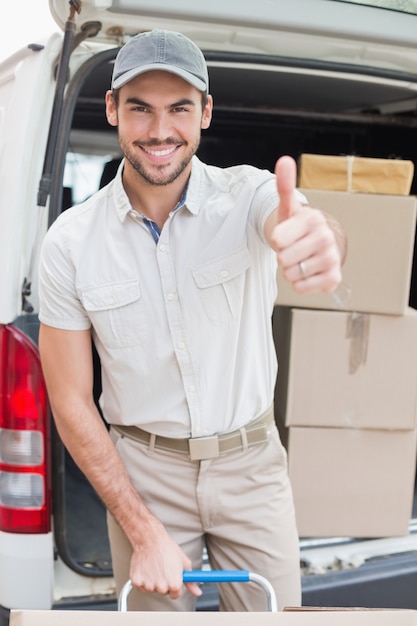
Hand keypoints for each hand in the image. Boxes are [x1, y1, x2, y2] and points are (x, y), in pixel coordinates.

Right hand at [129, 522, 201, 599]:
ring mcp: (149, 585)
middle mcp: (162, 587)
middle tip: (163, 568)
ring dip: (153, 580)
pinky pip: (141, 586)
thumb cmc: (167, 548)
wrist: (150, 539)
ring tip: (154, 566)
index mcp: (174, 584)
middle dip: (164, 582)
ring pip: (152, 588)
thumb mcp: (184, 562)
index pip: (176, 595)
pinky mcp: (137, 582)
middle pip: (164, 592)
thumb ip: (191, 581)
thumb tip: (197, 592)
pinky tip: (146, 568)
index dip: (174, 585)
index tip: (172, 578)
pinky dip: (142, 579)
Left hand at [270, 155, 342, 293]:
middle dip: (283, 257)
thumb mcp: (289, 208)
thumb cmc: (299, 228)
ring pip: (291, 274)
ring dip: (290, 270)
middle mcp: (325, 237)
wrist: (318, 247)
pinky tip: (308, 273)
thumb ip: (285, 186)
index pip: (276, 239)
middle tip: (293, 249)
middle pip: (283, 259)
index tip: (286, 235)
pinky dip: (299, 284)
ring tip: (300, 260)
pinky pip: (301, 287)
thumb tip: (284, 160)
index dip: (276, 241)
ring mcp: (332, 258)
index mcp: (313, 219)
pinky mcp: (333, 278)